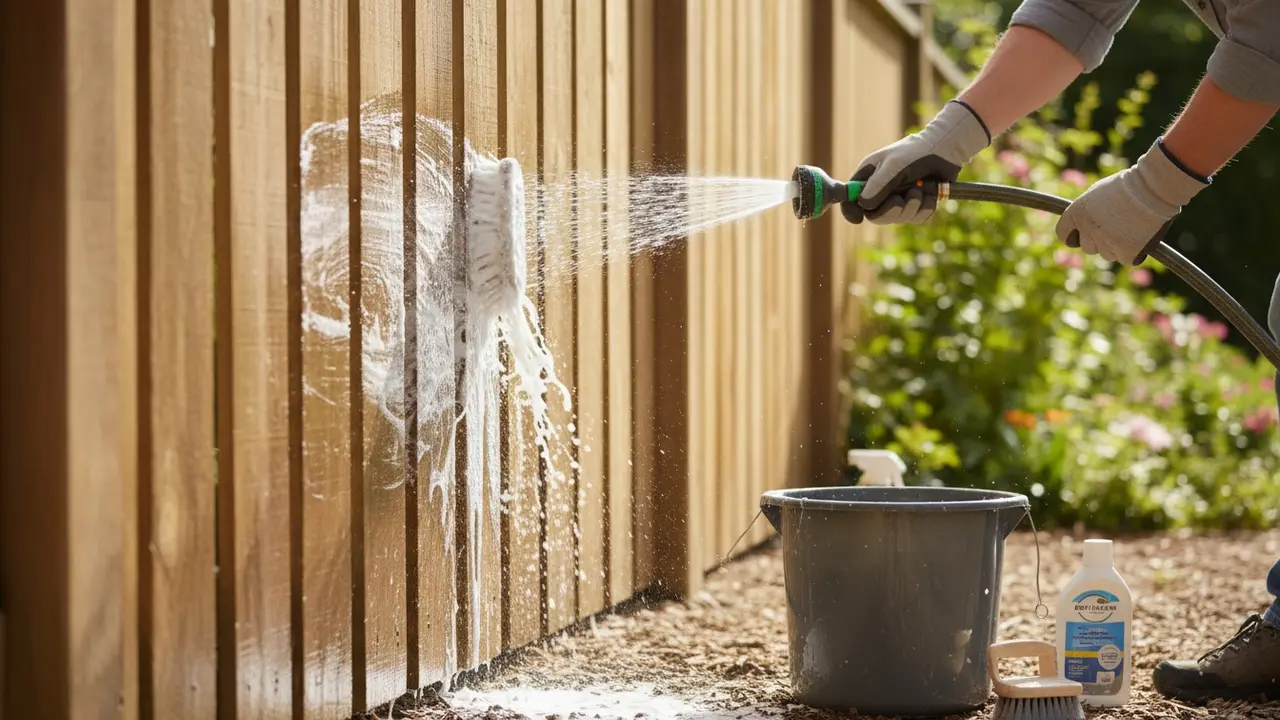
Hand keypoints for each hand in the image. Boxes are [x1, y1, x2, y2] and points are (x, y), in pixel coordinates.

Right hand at [843, 100, 990, 224]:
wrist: (945, 150)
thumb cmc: (915, 153)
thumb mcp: (893, 166)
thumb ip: (877, 186)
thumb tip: (864, 205)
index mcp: (869, 177)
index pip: (851, 199)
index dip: (851, 210)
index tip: (858, 218)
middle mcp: (881, 190)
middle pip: (875, 215)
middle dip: (889, 211)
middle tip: (900, 201)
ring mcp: (899, 199)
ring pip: (898, 219)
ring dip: (911, 207)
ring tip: (919, 189)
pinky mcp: (917, 205)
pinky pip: (916, 219)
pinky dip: (925, 208)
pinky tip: (929, 194)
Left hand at [1056, 138, 1208, 265]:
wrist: (1154, 187)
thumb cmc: (1128, 185)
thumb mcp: (1097, 192)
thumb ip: (1086, 211)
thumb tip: (1081, 224)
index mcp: (1076, 214)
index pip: (1064, 234)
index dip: (1075, 234)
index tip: (1084, 233)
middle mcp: (1087, 230)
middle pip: (1088, 247)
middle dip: (1099, 240)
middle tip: (1118, 226)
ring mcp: (1106, 244)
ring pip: (1107, 254)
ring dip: (1117, 246)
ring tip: (1133, 226)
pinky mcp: (1126, 253)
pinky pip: (1127, 259)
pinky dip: (1135, 252)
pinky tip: (1143, 235)